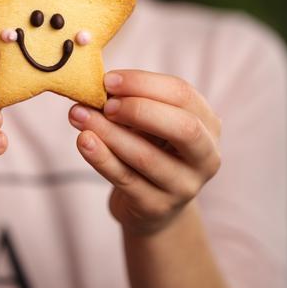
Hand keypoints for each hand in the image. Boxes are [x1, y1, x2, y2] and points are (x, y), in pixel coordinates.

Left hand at [68, 70, 221, 235]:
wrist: (153, 206)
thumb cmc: (151, 151)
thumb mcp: (152, 124)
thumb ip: (134, 103)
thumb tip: (96, 87)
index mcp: (208, 125)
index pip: (182, 95)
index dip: (144, 83)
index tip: (109, 80)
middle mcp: (206, 157)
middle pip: (182, 127)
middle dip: (138, 109)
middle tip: (104, 102)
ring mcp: (184, 186)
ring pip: (146, 156)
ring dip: (108, 132)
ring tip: (78, 115)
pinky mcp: (156, 207)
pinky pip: (125, 179)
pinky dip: (101, 158)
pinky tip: (84, 141)